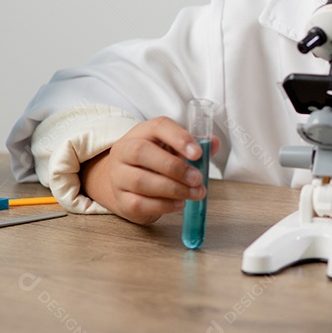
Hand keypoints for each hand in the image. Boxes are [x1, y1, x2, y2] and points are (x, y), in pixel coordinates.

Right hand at [80, 117, 219, 224]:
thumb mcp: (175, 148)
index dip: (179, 138)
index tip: (198, 153)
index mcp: (143, 132)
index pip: (158, 126)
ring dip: (174, 189)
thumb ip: (196, 145)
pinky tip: (180, 204)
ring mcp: (118, 176)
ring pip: (140, 181)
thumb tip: (213, 143)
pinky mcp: (120, 199)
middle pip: (142, 152)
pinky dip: (163, 205)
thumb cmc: (157, 160)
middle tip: (198, 179)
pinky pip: (138, 203)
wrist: (127, 181)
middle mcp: (125, 150)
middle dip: (175, 167)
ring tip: (195, 193)